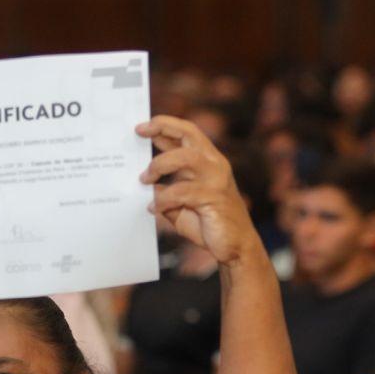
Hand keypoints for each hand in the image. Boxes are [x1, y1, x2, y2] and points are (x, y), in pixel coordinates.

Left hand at [136, 116, 262, 267]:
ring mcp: (215, 179)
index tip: (141, 127)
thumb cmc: (209, 224)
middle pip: (188, 134)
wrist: (235, 248)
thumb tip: (145, 186)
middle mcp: (214, 164)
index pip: (187, 133)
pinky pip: (181, 192)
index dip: (164, 126)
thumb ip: (166, 193)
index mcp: (208, 161)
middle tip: (139, 133)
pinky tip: (154, 208)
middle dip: (162, 128)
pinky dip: (163, 199)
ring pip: (184, 158)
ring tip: (144, 180)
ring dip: (159, 165)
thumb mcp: (180, 206)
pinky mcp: (213, 198)